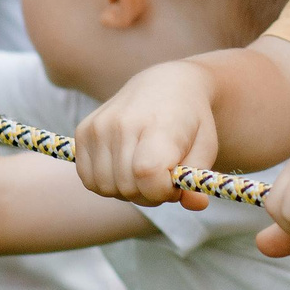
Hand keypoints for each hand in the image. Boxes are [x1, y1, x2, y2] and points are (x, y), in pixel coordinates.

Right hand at [75, 61, 223, 204]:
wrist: (166, 84)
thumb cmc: (190, 121)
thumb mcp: (206, 147)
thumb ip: (195, 180)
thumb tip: (196, 205)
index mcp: (158, 124)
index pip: (147, 174)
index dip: (162, 191)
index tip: (174, 183)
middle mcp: (122, 123)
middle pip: (127, 187)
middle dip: (148, 194)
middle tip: (162, 177)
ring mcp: (99, 126)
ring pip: (105, 187)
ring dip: (126, 191)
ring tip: (144, 172)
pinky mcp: (83, 131)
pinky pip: (89, 179)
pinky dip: (106, 183)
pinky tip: (124, 168)